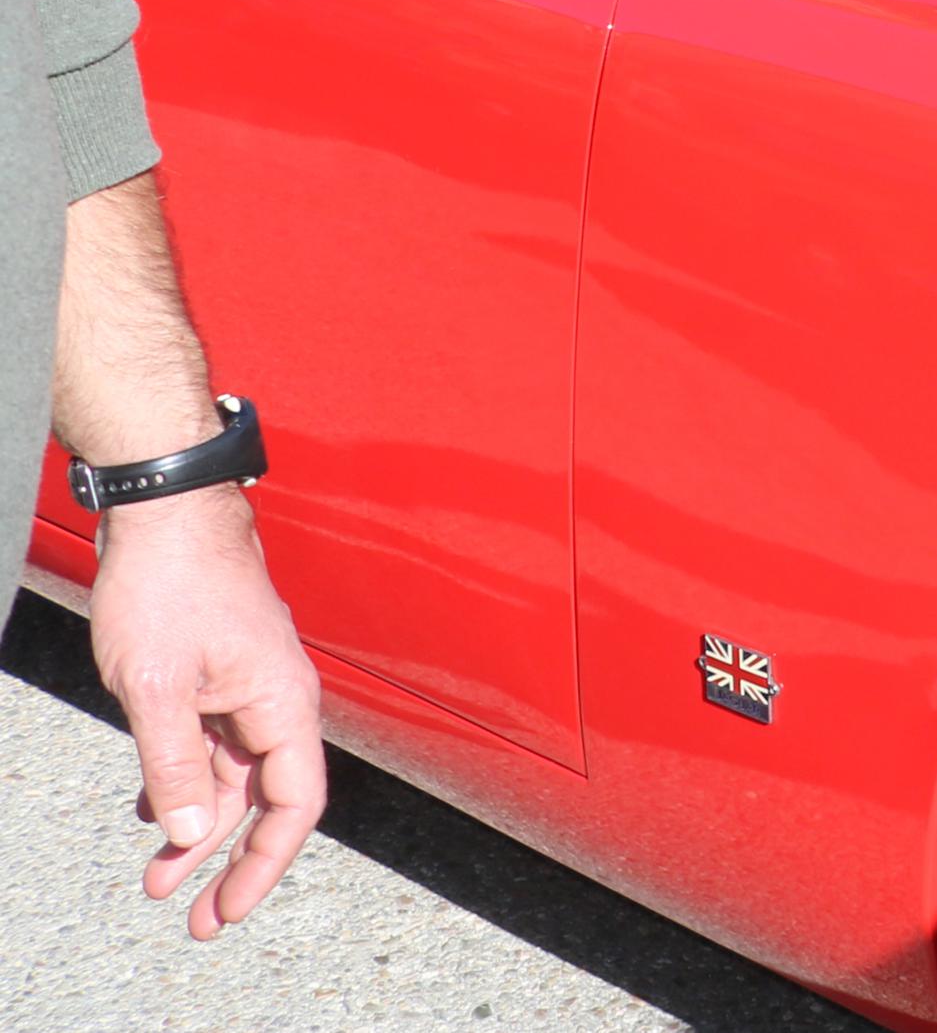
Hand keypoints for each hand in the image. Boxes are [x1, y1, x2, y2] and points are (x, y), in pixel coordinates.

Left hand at [86, 485, 323, 935]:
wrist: (167, 512)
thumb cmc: (170, 586)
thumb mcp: (155, 687)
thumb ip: (173, 764)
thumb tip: (190, 831)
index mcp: (282, 702)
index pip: (295, 804)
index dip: (265, 865)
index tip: (225, 908)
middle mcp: (278, 698)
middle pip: (265, 800)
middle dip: (227, 862)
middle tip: (190, 915)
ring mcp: (249, 685)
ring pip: (233, 776)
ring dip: (196, 826)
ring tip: (156, 876)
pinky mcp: (222, 673)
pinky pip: (212, 746)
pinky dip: (184, 784)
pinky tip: (150, 810)